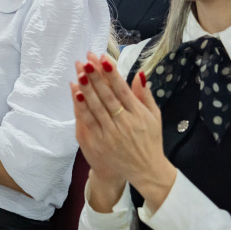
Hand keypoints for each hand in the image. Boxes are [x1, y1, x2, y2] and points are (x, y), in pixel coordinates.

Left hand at [71, 52, 175, 210]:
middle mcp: (124, 122)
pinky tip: (76, 92)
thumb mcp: (154, 117)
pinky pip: (87, 121)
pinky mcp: (99, 142)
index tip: (103, 58)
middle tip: (86, 60)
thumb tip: (140, 73)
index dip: (112, 73)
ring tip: (79, 71)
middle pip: (107, 95)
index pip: (122, 89)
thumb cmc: (149, 140)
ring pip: (96, 106)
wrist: (145, 171)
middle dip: (96, 76)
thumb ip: (145, 95)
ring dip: (86, 88)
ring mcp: (110, 133)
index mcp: (138, 114)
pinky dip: (81, 106)